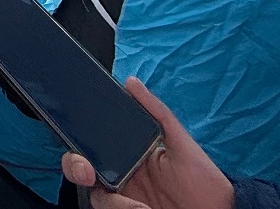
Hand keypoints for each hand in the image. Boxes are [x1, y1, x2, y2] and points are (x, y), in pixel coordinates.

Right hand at [60, 78, 233, 208]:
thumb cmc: (204, 181)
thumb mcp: (181, 143)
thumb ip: (157, 112)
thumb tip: (132, 82)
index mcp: (129, 154)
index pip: (94, 145)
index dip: (79, 145)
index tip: (80, 147)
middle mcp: (121, 177)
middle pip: (82, 170)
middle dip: (76, 168)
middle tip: (87, 172)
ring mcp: (124, 199)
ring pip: (95, 196)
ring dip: (110, 200)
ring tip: (140, 206)